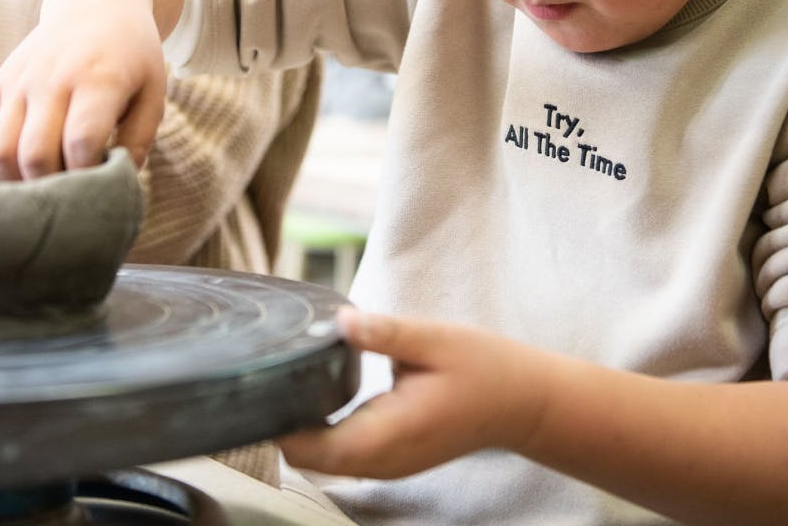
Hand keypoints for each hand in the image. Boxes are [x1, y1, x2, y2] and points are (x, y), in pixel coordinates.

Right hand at [0, 0, 168, 180]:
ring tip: (39, 185)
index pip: (81, 142)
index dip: (88, 173)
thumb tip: (117, 181)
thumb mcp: (153, 92)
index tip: (98, 182)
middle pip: (35, 153)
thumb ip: (139, 138)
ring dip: (16, 180)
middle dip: (50, 187)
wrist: (96, 2)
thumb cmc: (131, 56)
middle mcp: (52, 79)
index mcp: (98, 80)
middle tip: (68, 192)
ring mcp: (20, 79)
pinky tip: (10, 166)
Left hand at [277, 307, 550, 478]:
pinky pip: (341, 456)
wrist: (523, 403)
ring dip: (301, 429)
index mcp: (391, 432)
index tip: (264, 381)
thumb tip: (338, 321)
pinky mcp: (390, 460)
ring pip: (321, 462)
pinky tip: (317, 397)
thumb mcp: (435, 340)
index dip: (280, 420)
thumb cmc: (484, 368)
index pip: (311, 448)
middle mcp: (384, 460)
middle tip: (268, 371)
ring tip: (287, 379)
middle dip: (282, 421)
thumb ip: (384, 334)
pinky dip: (322, 434)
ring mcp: (387, 466)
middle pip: (307, 458)